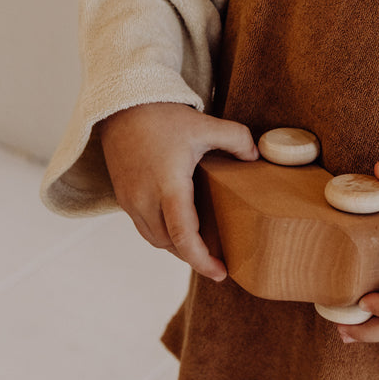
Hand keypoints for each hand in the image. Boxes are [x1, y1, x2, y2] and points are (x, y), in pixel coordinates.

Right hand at [98, 102, 257, 278]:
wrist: (122, 106)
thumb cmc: (163, 117)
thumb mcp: (205, 125)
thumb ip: (236, 139)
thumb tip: (257, 156)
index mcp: (168, 185)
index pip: (184, 235)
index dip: (202, 260)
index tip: (221, 272)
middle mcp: (145, 199)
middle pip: (170, 244)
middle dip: (194, 256)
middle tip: (219, 261)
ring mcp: (130, 201)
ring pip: (156, 239)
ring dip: (177, 247)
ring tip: (201, 247)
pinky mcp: (123, 198)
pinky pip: (144, 228)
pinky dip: (163, 235)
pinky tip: (180, 228)